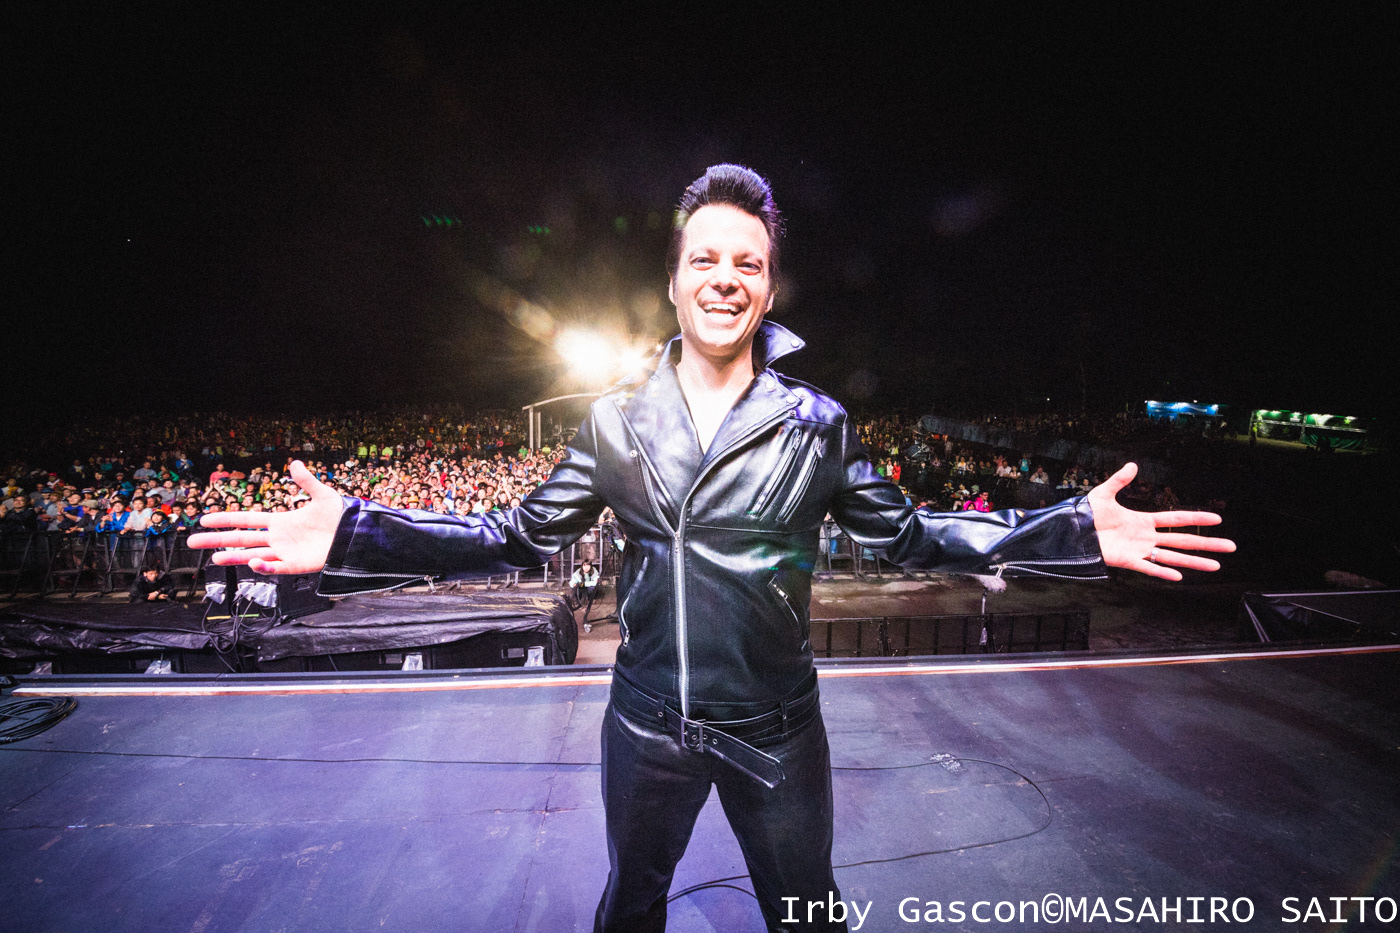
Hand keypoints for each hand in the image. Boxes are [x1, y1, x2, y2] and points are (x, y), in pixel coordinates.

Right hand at [188, 460, 342, 574]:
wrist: (356, 534)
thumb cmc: (340, 517)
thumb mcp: (323, 495)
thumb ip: (306, 481)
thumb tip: (294, 463)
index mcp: (281, 521)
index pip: (247, 519)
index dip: (226, 519)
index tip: (205, 519)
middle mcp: (279, 538)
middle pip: (242, 539)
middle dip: (218, 540)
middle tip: (193, 541)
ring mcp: (286, 553)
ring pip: (253, 555)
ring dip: (234, 557)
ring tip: (213, 558)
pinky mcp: (297, 565)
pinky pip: (277, 568)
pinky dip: (265, 566)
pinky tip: (252, 562)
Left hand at [1086, 463, 1235, 580]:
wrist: (1070, 532)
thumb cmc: (1086, 515)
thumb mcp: (1103, 494)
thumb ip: (1119, 481)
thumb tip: (1132, 465)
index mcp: (1143, 521)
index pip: (1177, 519)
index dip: (1197, 518)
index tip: (1218, 519)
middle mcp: (1146, 537)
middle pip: (1183, 540)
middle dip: (1207, 543)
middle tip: (1230, 546)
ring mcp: (1139, 550)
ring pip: (1173, 557)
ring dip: (1194, 561)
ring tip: (1216, 566)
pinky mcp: (1128, 562)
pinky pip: (1149, 568)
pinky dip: (1163, 571)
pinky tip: (1180, 576)